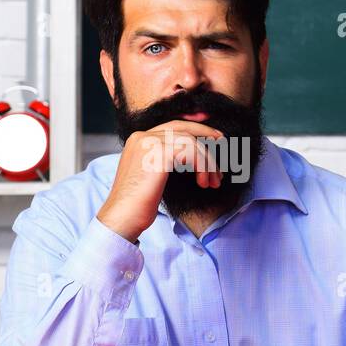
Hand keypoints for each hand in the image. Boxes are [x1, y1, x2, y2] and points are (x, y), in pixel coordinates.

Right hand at [96, 120, 224, 242]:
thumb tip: (191, 156)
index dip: (195, 128)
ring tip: (213, 181)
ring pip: (190, 141)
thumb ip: (166, 159)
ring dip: (207, 161)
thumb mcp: (152, 175)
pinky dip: (203, 166)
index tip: (213, 136)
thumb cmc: (138, 204)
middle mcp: (142, 136)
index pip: (172, 126)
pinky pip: (191, 152)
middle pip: (182, 128)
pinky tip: (203, 182)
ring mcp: (148, 143)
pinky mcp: (158, 154)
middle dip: (206, 134)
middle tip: (222, 144)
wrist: (122, 218)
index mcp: (138, 139)